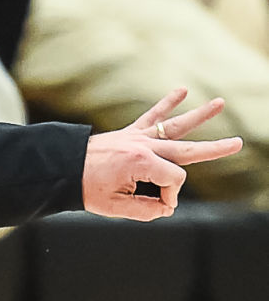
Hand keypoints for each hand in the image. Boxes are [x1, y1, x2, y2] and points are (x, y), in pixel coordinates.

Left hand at [82, 90, 240, 220]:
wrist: (62, 169)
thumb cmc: (87, 189)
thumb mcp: (115, 207)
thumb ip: (145, 210)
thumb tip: (167, 207)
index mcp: (142, 164)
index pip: (175, 180)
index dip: (170, 196)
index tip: (159, 205)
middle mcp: (144, 146)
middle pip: (186, 149)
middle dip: (213, 149)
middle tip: (237, 143)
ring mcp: (138, 137)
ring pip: (174, 126)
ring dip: (198, 115)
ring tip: (220, 102)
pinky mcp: (130, 133)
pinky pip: (151, 116)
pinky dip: (166, 104)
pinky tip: (181, 91)